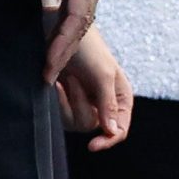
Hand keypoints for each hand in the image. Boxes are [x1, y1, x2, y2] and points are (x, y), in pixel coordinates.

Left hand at [32, 0, 110, 86]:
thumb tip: (48, 11)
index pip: (78, 18)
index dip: (63, 45)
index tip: (49, 66)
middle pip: (81, 25)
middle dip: (64, 52)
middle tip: (46, 77)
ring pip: (79, 19)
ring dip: (63, 42)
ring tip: (47, 67)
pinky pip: (75, 9)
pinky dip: (64, 28)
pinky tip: (52, 41)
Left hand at [56, 26, 132, 149]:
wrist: (60, 32)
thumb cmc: (88, 49)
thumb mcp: (103, 75)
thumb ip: (109, 104)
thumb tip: (112, 131)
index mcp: (120, 98)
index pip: (119, 130)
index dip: (108, 140)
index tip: (92, 145)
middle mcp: (104, 105)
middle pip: (94, 127)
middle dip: (81, 104)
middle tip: (76, 80)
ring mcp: (84, 105)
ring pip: (76, 123)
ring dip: (68, 100)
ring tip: (67, 78)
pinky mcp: (66, 104)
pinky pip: (61, 116)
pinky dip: (58, 100)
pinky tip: (57, 83)